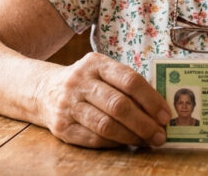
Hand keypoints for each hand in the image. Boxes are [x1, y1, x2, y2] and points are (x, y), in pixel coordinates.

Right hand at [37, 52, 170, 147]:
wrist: (42, 90)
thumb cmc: (85, 82)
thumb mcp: (101, 72)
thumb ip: (126, 84)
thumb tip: (158, 110)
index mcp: (95, 63)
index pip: (129, 80)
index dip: (151, 100)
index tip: (165, 116)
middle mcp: (79, 82)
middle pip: (118, 105)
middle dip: (144, 123)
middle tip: (160, 135)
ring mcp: (68, 104)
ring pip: (106, 125)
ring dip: (131, 136)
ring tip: (147, 141)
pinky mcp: (61, 126)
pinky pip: (94, 139)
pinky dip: (114, 143)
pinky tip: (126, 143)